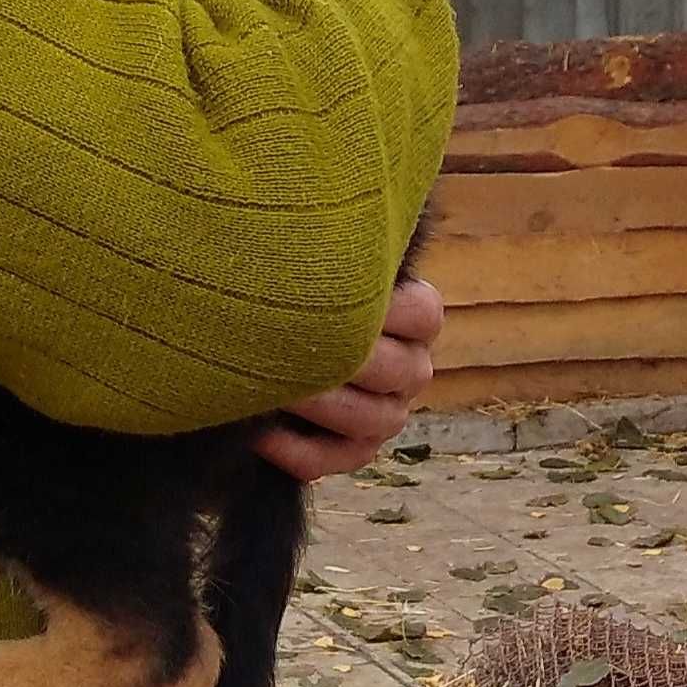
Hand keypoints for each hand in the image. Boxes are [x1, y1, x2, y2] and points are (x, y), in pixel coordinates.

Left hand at [250, 276, 443, 483]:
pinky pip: (345, 459)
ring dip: (320, 406)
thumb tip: (320, 226)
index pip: (424, 314)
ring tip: (270, 389)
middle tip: (285, 343)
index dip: (379, 308)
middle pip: (400, 370)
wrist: (265, 338)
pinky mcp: (360, 449)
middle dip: (340, 358)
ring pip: (376, 419)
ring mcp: (390, 412)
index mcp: (417, 317)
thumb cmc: (298, 289)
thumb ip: (333, 258)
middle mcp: (412, 367)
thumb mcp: (324, 266)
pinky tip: (263, 436)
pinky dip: (303, 453)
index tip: (324, 294)